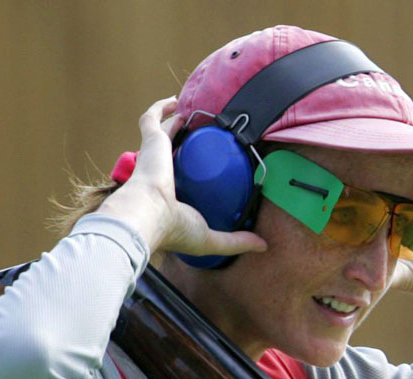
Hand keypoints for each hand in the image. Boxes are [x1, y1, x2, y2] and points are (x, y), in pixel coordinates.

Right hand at [96, 97, 266, 257]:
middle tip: (202, 130)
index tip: (210, 162)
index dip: (193, 167)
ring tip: (190, 109)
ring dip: (175, 118)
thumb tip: (263, 246)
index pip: (182, 176)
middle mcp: (161, 172)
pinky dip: (160, 107)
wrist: (149, 214)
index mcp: (171, 194)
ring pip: (164, 130)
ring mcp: (154, 155)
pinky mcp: (151, 141)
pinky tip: (174, 100)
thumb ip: (236, 241)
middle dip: (185, 139)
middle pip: (174, 150)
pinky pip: (151, 117)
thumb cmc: (174, 228)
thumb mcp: (211, 238)